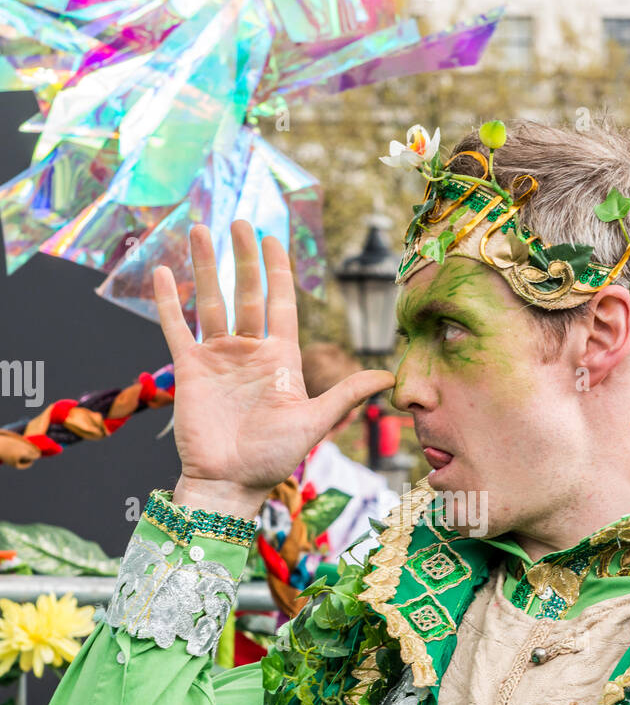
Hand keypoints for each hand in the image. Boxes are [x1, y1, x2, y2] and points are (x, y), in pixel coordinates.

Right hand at [153, 221, 394, 518]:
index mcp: (280, 359)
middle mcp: (248, 352)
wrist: (229, 483)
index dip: (277, 270)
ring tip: (198, 229)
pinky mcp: (189, 369)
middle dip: (242, 257)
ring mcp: (217, 358)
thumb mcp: (315, 422)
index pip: (281, 303)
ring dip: (204, 266)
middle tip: (238, 221)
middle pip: (245, 294)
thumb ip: (346, 394)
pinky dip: (169, 300)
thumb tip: (390, 377)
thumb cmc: (273, 459)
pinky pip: (177, 327)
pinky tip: (163, 271)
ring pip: (210, 301)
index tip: (272, 238)